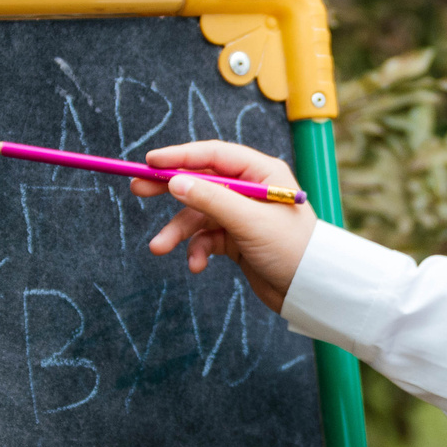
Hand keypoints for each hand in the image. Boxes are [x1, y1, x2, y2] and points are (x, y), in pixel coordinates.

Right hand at [132, 140, 315, 311]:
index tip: (151, 161)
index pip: (214, 155)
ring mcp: (241, 214)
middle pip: (201, 180)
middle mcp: (250, 189)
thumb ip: (211, 199)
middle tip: (137, 188)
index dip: (181, 156)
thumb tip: (175, 182)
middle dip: (170, 188)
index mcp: (261, 172)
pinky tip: (197, 265)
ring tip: (159, 247)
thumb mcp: (249, 221)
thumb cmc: (292, 249)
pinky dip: (197, 250)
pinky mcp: (236, 238)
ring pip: (198, 215)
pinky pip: (206, 238)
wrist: (309, 291)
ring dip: (179, 232)